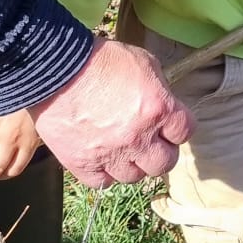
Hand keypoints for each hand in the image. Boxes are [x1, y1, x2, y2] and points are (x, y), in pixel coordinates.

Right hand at [31, 39, 193, 189]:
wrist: (57, 70)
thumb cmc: (101, 60)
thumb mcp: (144, 63)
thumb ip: (159, 89)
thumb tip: (163, 105)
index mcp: (158, 109)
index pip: (185, 132)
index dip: (178, 128)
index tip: (171, 126)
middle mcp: (139, 137)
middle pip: (164, 163)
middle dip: (161, 152)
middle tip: (152, 143)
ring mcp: (111, 155)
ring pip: (134, 176)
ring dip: (133, 164)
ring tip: (125, 150)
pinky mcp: (83, 165)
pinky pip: (102, 183)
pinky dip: (105, 173)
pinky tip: (103, 159)